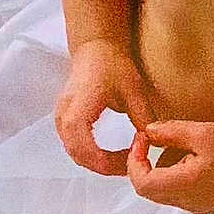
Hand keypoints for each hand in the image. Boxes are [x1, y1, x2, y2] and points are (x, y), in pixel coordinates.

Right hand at [54, 39, 160, 175]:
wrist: (95, 46)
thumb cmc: (112, 63)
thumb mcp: (134, 90)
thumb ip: (143, 118)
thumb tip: (152, 143)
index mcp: (78, 110)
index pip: (87, 151)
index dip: (109, 163)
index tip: (130, 160)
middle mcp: (64, 116)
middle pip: (79, 156)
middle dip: (104, 166)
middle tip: (129, 165)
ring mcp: (61, 117)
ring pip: (75, 153)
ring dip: (97, 162)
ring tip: (122, 160)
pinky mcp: (64, 117)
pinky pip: (74, 145)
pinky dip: (90, 154)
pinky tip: (109, 152)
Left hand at [126, 119, 213, 213]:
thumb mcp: (203, 133)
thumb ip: (171, 132)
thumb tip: (148, 132)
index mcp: (183, 185)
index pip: (141, 183)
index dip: (134, 161)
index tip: (142, 139)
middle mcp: (186, 202)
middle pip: (148, 190)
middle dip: (143, 164)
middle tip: (150, 140)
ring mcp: (195, 207)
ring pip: (162, 192)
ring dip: (159, 169)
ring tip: (174, 146)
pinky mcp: (204, 206)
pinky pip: (178, 194)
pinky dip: (173, 176)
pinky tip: (190, 158)